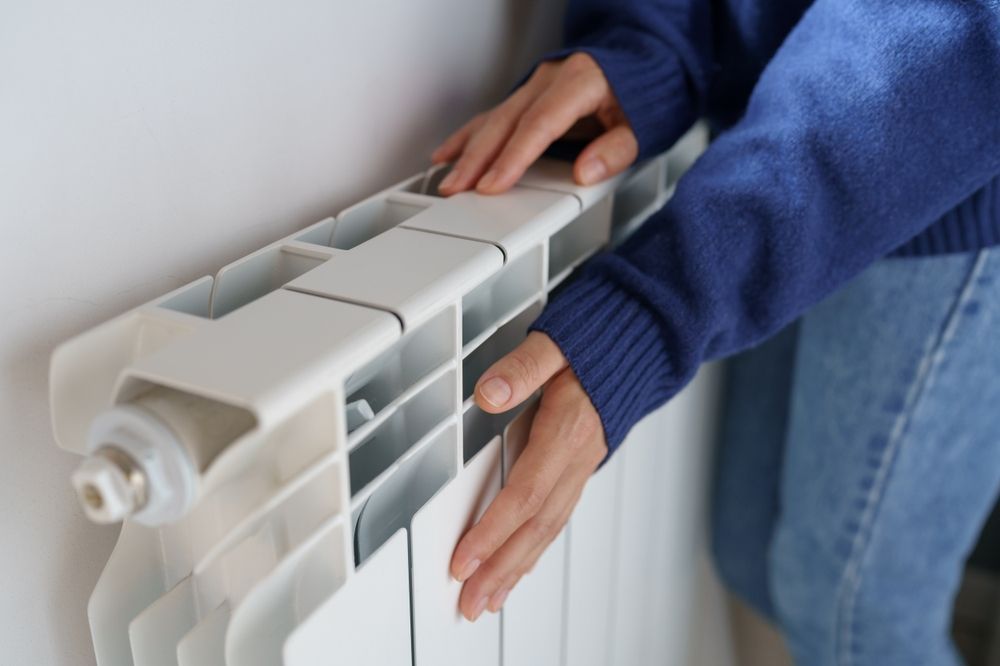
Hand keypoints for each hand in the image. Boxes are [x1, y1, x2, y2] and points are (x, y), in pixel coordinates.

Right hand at [431, 53, 637, 195]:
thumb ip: (615, 150)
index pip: (539, 124)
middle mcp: (550, 79)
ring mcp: (536, 85)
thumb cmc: (644, 93)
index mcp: (580, 81)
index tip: (493, 184)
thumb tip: (585, 173)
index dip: (513, 157)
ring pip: (494, 119)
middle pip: (507, 122)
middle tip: (456, 188)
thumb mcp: (643, 125)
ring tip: (447, 178)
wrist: (646, 61)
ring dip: (468, 151)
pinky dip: (470, 136)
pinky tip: (449, 153)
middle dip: (477, 159)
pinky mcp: (529, 95)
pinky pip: (494, 116)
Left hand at [450, 332, 607, 619]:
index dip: (494, 532)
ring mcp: (582, 467)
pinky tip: (520, 565)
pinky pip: (558, 518)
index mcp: (568, 430)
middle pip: (536, 526)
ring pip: (548, 529)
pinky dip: (535, 549)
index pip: (526, 495)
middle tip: (470, 602)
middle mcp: (578, 457)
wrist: (643, 342)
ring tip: (489, 599)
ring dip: (517, 568)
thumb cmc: (598, 341)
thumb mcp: (556, 341)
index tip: (465, 561)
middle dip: (501, 569)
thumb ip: (523, 366)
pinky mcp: (581, 469)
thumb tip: (489, 392)